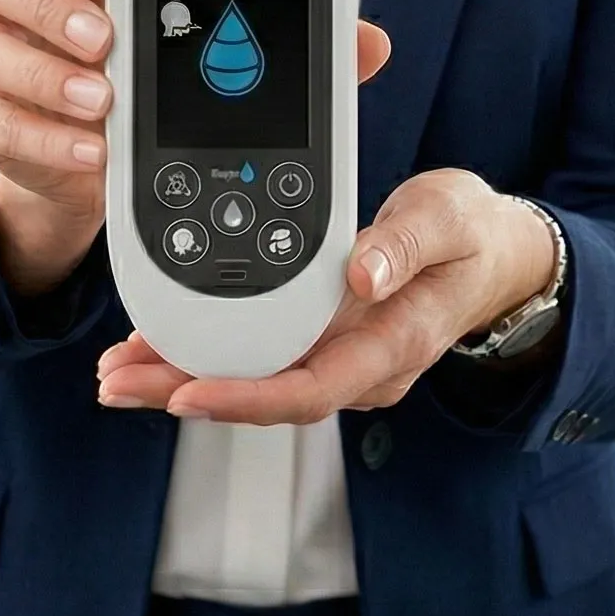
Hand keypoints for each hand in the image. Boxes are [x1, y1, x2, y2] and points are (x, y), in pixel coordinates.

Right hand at [0, 0, 115, 299]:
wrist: (85, 143)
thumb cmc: (108, 60)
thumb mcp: (128, 21)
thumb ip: (138, 1)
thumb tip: (186, 4)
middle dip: (47, 5)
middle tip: (103, 38)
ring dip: (45, 77)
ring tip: (101, 100)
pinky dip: (46, 139)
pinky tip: (89, 148)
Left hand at [96, 167, 559, 421]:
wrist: (497, 254)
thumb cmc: (473, 236)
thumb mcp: (450, 219)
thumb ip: (407, 244)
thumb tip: (360, 273)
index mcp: (395, 343)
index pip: (312, 387)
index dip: (246, 396)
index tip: (186, 393)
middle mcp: (362, 364)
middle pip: (266, 395)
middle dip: (186, 391)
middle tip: (117, 380)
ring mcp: (342, 356)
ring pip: (256, 380)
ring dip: (185, 376)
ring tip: (118, 368)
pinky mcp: (325, 341)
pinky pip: (261, 355)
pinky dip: (209, 351)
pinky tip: (162, 343)